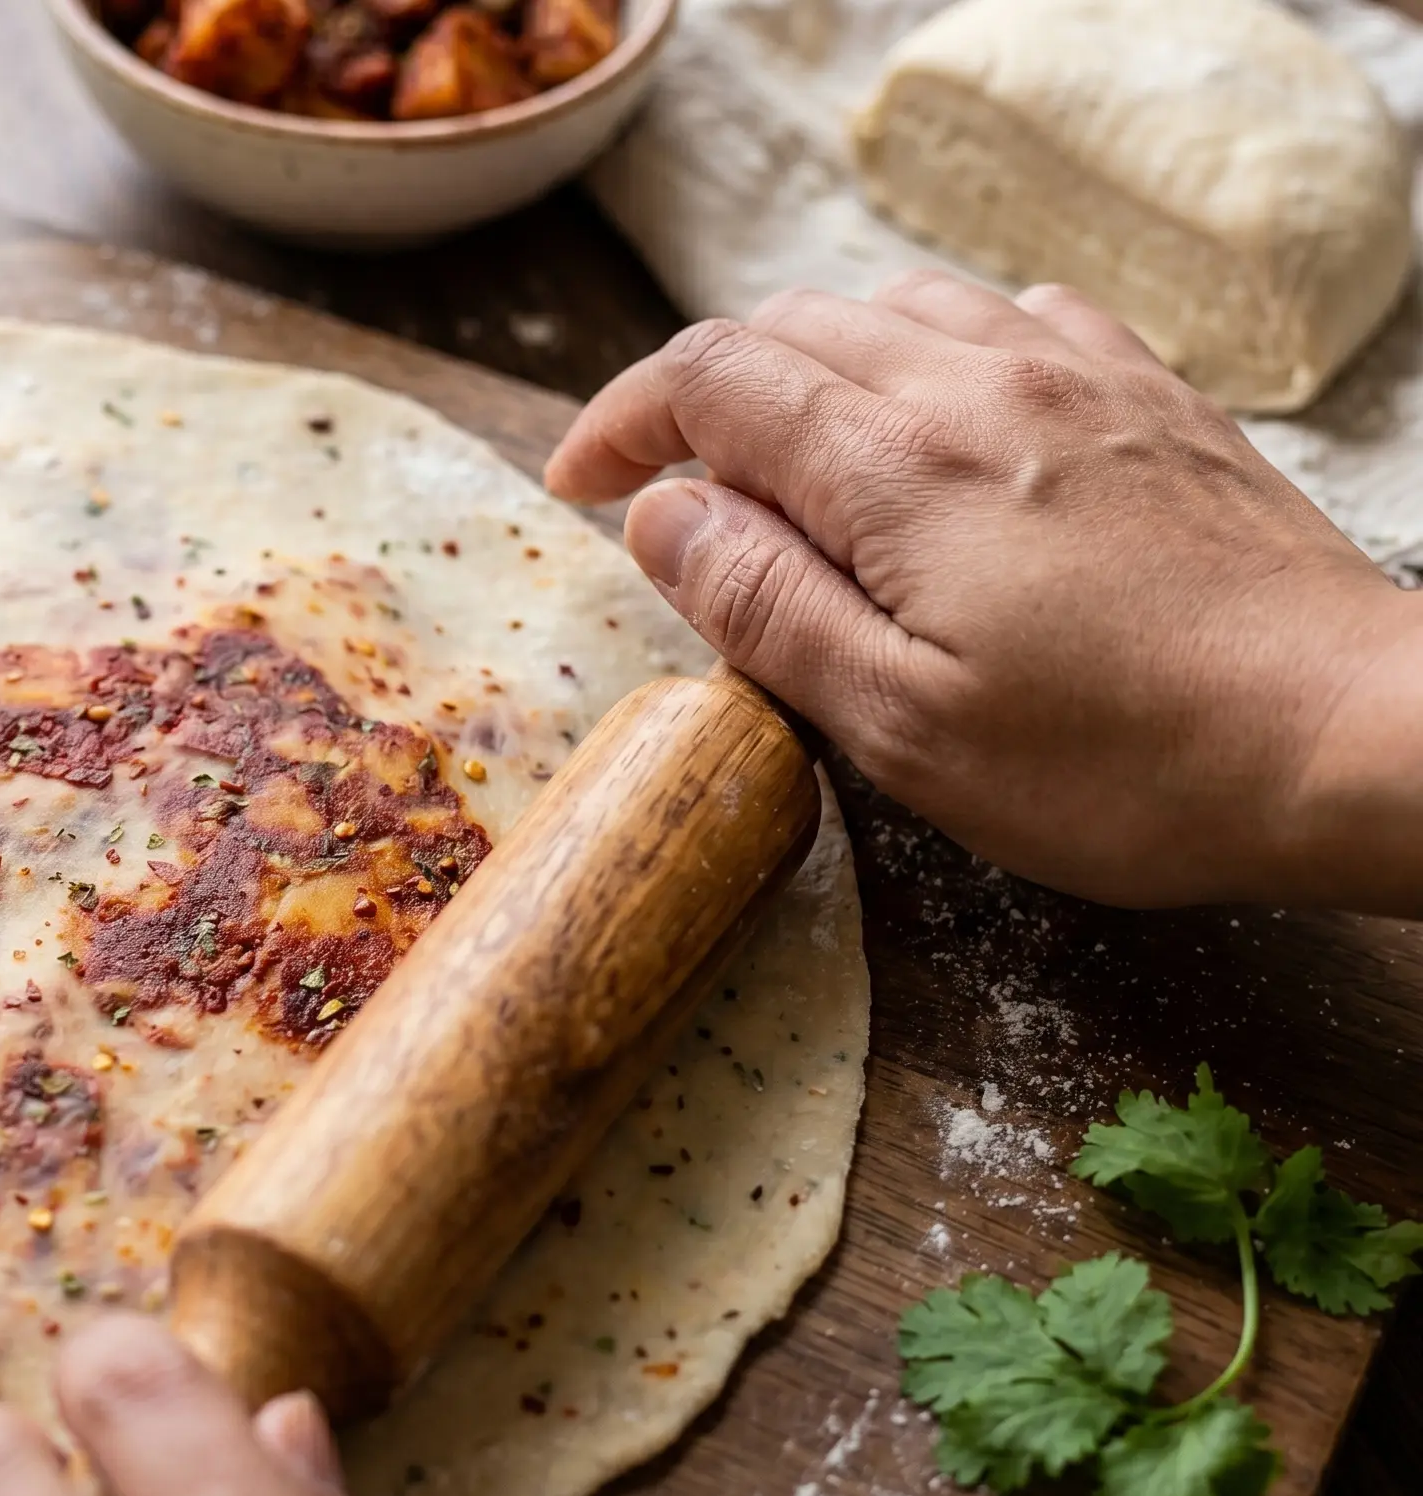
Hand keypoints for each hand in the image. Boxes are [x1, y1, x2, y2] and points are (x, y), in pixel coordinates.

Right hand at [546, 272, 1422, 914]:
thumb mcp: (902, 724)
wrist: (1350, 733)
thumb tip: (664, 513)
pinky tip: (934, 419)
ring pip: (891, 306)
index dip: (622, 419)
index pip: (710, 379)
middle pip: (787, 326)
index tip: (577, 482)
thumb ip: (765, 605)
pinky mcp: (1147, 395)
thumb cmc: (1123, 762)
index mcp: (897, 464)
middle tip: (666, 490)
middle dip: (697, 394)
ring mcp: (1073, 376)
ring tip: (782, 459)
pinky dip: (925, 348)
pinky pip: (1004, 317)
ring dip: (805, 364)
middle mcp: (978, 382)